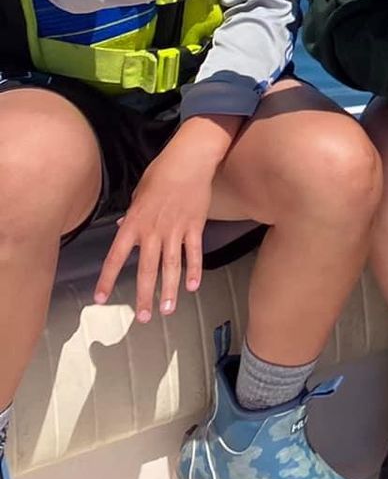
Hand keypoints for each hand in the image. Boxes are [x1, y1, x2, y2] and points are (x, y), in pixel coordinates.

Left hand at [94, 118, 231, 320]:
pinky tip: (193, 286)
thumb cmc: (162, 173)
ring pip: (171, 266)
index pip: (115, 256)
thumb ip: (131, 213)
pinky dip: (194, 270)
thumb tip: (122, 224)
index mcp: (133, 223)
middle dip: (144, 295)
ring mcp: (175, 230)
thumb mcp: (139, 193)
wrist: (189, 161)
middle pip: (146, 269)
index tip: (101, 298)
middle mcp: (152, 231)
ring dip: (169, 290)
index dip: (107, 279)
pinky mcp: (195, 226)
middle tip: (143, 317)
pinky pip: (194, 252)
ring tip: (168, 310)